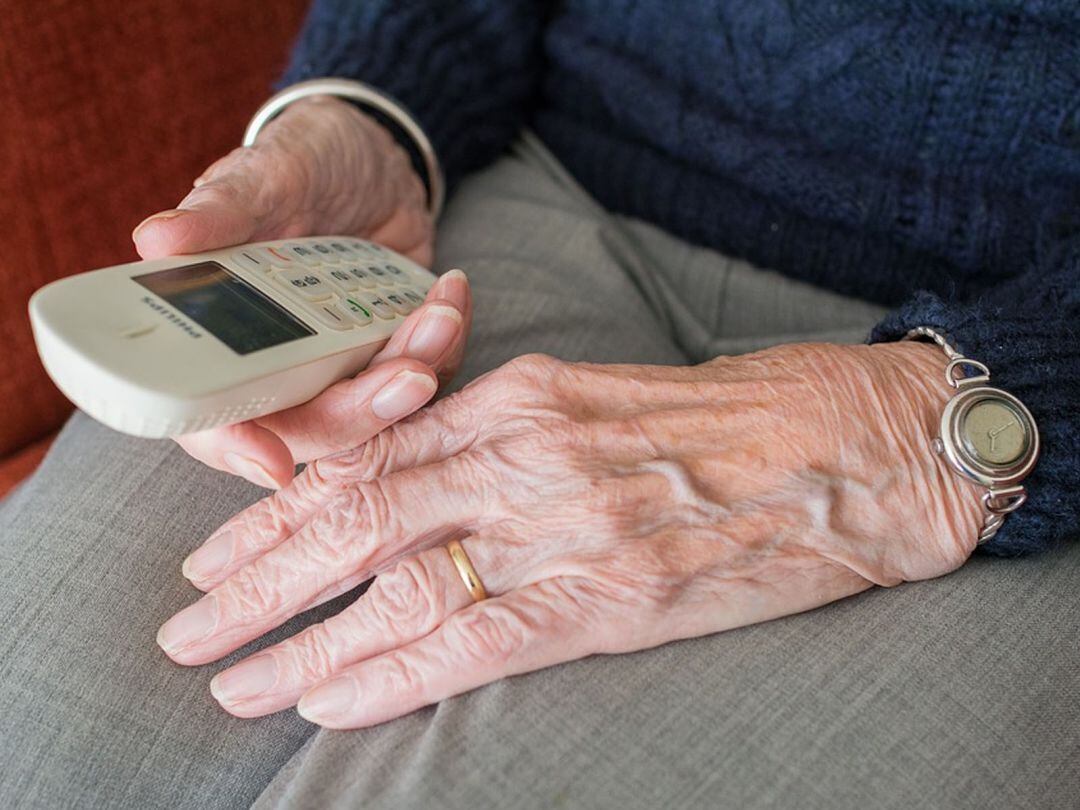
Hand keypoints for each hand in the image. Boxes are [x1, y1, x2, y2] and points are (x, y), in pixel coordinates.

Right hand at [132, 96, 463, 486]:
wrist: (372, 156)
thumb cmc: (301, 163)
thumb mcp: (264, 177)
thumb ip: (221, 212)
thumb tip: (156, 240)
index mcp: (224, 341)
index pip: (214, 419)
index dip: (236, 448)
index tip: (270, 462)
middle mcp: (282, 368)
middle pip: (313, 430)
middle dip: (363, 411)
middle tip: (409, 374)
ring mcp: (343, 366)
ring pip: (378, 409)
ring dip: (418, 369)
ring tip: (439, 314)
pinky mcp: (393, 353)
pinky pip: (428, 373)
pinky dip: (447, 343)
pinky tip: (451, 293)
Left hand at [157, 342, 983, 727]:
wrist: (846, 445)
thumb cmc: (727, 418)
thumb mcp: (598, 399)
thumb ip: (506, 435)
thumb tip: (421, 482)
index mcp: (521, 396)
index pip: (368, 453)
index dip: (278, 508)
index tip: (218, 553)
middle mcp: (526, 451)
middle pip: (356, 514)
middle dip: (255, 576)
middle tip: (185, 625)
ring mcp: (565, 521)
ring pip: (396, 581)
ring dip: (301, 638)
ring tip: (229, 680)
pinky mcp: (612, 594)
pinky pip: (474, 637)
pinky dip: (390, 674)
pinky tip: (328, 704)